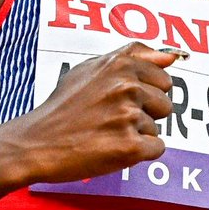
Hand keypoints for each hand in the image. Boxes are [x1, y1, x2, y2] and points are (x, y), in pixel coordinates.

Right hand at [22, 42, 179, 183]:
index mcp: (120, 64)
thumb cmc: (63, 107)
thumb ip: (133, 56)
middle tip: (111, 119)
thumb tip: (171, 57)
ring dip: (137, 134)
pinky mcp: (130, 147)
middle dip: (145, 113)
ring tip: (106, 133)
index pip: (163, 78)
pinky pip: (156, 148)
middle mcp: (127, 87)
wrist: (37, 143)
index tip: (119, 100)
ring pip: (157, 128)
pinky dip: (138, 153)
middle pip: (165, 104)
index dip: (144, 92)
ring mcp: (129, 117)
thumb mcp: (91, 68)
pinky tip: (112, 148)